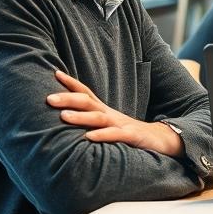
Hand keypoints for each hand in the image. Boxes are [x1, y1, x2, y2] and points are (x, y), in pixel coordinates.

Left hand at [46, 70, 182, 156]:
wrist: (163, 140)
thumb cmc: (131, 134)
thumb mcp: (110, 125)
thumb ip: (92, 122)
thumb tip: (66, 120)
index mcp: (105, 111)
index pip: (86, 93)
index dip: (71, 84)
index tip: (55, 73)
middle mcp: (111, 114)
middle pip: (88, 102)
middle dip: (68, 99)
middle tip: (48, 98)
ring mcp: (122, 124)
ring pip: (99, 118)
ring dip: (81, 116)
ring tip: (63, 116)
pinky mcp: (132, 137)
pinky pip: (116, 135)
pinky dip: (102, 135)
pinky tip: (89, 137)